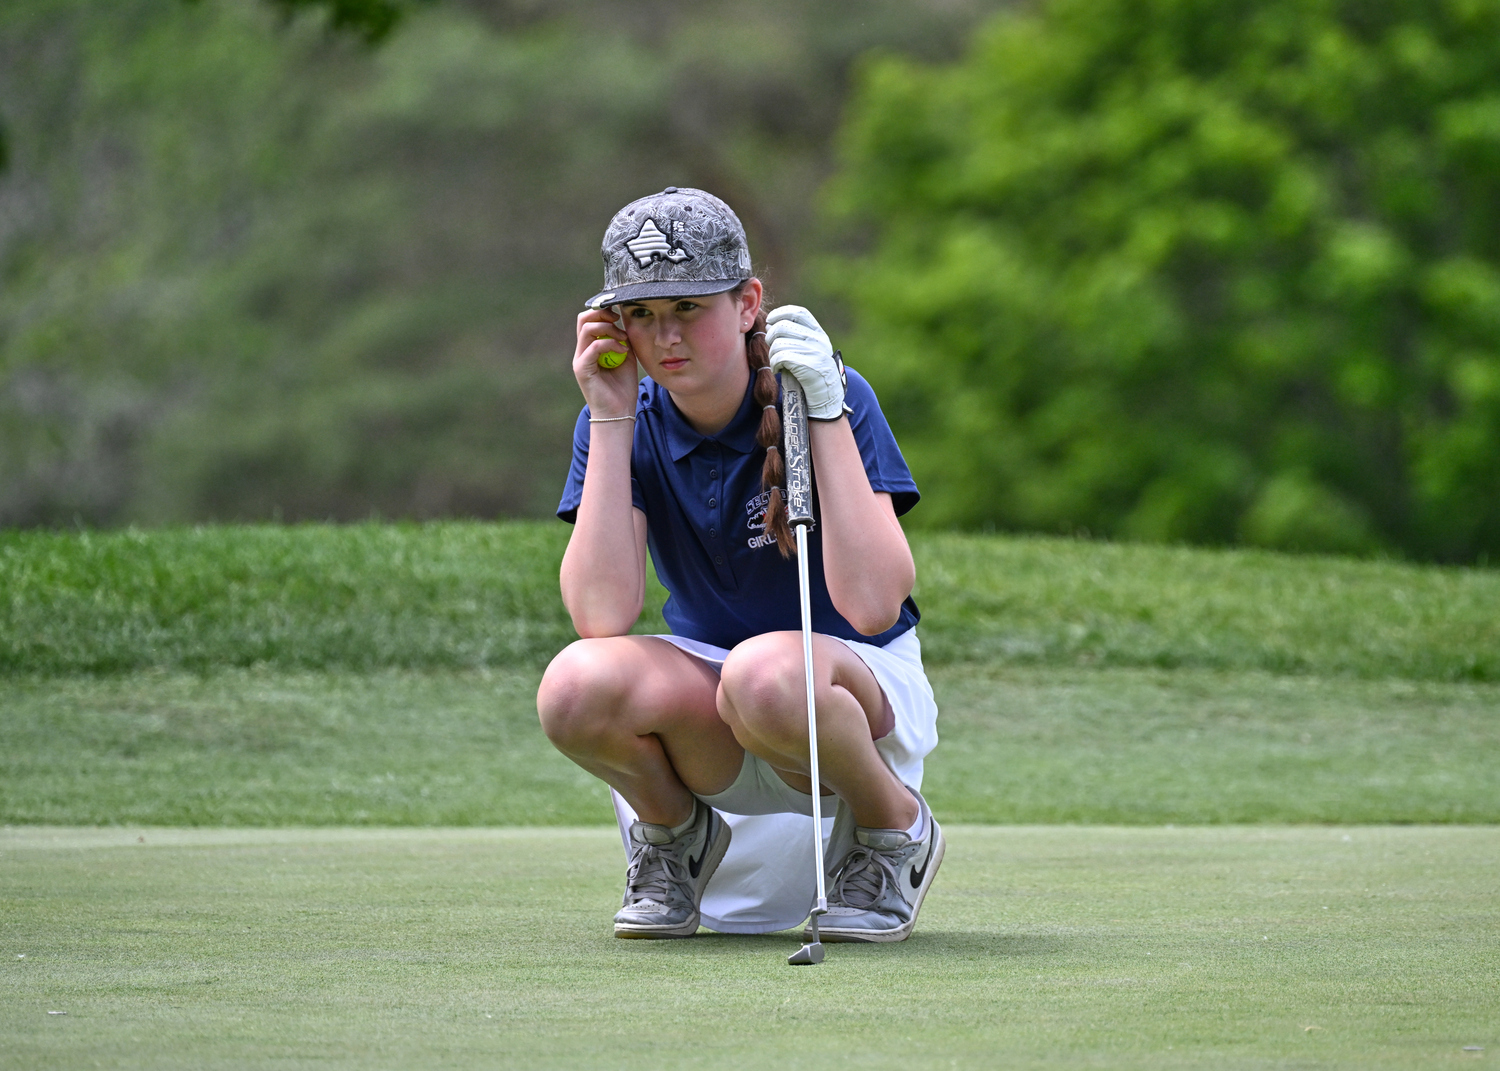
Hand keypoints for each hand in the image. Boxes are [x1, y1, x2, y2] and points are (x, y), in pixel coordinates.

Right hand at [572, 307, 635, 419]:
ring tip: (623, 338)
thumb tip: (624, 322)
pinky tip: (623, 350)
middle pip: (583, 319)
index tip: (620, 314)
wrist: (619, 411)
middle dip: (603, 314)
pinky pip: (594, 347)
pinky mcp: (582, 369)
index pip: (589, 319)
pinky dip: (610, 343)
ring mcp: (580, 359)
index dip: (603, 311)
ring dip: (608, 329)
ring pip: (587, 329)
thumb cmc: (622, 387)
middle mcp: (582, 351)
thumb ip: (622, 339)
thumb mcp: (625, 356)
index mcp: (590, 347)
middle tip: (619, 320)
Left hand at [766, 305, 848, 419]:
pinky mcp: (808, 365)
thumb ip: (793, 337)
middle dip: (770, 337)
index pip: (798, 313)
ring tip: (776, 363)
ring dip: (771, 354)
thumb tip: (770, 325)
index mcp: (818, 333)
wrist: (825, 398)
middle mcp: (818, 340)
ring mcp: (814, 352)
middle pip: (782, 326)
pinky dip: (774, 364)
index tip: (770, 320)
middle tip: (772, 349)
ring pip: (778, 343)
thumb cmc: (810, 375)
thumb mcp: (807, 351)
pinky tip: (778, 370)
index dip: (780, 313)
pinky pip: (781, 357)